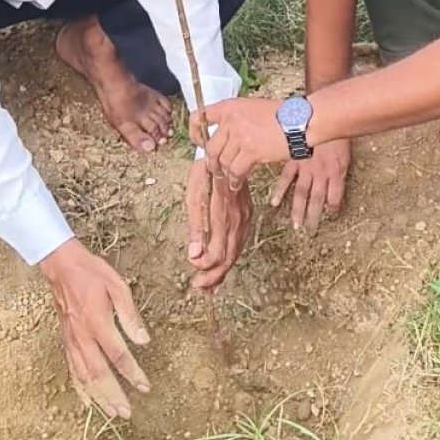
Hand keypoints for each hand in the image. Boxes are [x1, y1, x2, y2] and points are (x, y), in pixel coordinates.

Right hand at [39, 238, 149, 418]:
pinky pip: (72, 370)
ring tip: (112, 412)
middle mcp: (83, 336)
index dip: (133, 373)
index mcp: (98, 322)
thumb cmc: (92, 273)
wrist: (61, 266)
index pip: (118, 355)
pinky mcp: (65, 341)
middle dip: (114, 395)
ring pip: (84, 376)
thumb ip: (130, 314)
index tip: (145, 386)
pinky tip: (87, 400)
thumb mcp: (117, 285)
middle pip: (99, 373)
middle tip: (126, 413)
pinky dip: (80, 388)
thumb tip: (143, 340)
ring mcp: (72, 340)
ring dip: (98, 397)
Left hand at [186, 159, 252, 290]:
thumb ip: (195, 226)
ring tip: (211, 285)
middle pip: (228, 257)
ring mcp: (245, 217)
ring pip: (236, 251)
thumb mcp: (194, 195)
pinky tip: (224, 264)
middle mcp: (237, 220)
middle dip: (214, 276)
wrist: (226, 151)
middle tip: (200, 288)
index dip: (205, 265)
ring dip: (223, 270)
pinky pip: (240, 241)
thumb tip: (193, 254)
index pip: (217, 252)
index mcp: (223, 216)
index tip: (192, 267)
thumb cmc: (205, 171)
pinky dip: (232, 257)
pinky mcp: (247, 214)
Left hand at [190, 95, 288, 188]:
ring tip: (229, 177)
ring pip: (222, 161)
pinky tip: (237, 182)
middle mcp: (231, 120)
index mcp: (229, 106)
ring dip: (224, 172)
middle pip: (211, 147)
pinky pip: (235, 170)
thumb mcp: (252, 106)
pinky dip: (234, 179)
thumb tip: (225, 134)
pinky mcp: (250, 151)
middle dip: (212, 161)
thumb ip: (236, 118)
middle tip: (216, 168)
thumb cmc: (280, 114)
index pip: (199, 117)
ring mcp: (240, 136)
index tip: (199, 142)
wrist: (298, 121)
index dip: (195, 132)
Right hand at [271, 139, 351, 231]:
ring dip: (298, 211)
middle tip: (309, 231)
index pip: (334, 197)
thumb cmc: (336, 134)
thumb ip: (339, 171)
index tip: (331, 216)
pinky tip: (275, 203)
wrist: (320, 117)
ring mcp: (305, 169)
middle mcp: (320, 175)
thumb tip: (337, 185)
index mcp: (335, 173)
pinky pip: (286, 179)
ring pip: (302, 194)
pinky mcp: (293, 161)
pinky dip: (280, 192)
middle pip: (316, 201)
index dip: (333, 208)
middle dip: (313, 217)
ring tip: (295, 226)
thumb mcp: (344, 154)